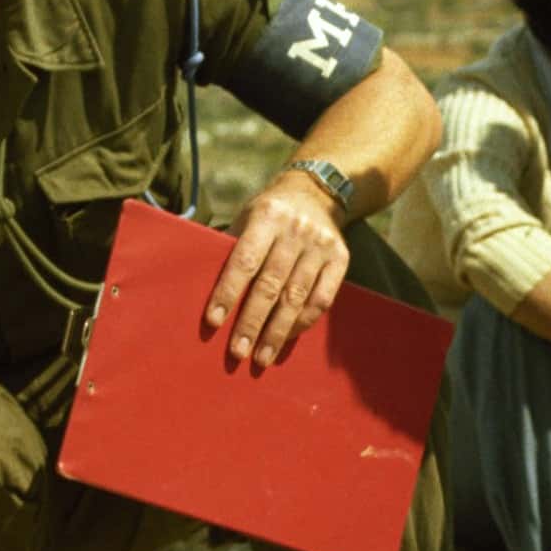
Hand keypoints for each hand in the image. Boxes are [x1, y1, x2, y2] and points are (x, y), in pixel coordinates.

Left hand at [204, 170, 351, 368]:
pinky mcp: (340, 259)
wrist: (315, 193)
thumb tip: (210, 293)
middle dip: (252, 322)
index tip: (214, 322)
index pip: (244, 261)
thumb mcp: (247, 217)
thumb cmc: (269, 213)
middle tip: (237, 352)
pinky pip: (322, 299)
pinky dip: (303, 322)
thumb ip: (232, 248)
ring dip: (277, 331)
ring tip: (261, 357)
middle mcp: (296, 230)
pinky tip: (287, 339)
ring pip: (296, 297)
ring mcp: (321, 245)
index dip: (228, 292)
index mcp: (267, 216)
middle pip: (270, 285)